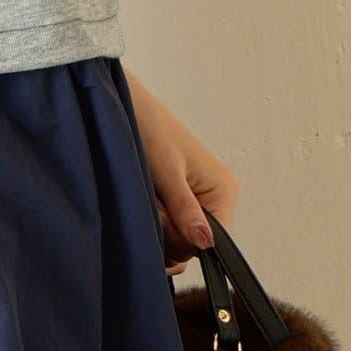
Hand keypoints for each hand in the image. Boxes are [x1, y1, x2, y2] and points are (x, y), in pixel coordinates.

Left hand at [121, 67, 240, 276]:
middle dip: (167, 231)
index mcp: (224, 190)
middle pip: (195, 243)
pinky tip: (144, 200)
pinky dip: (153, 219)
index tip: (162, 219)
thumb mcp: (166, 173)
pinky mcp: (180, 199)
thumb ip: (184, 210)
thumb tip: (205, 243)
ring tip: (145, 195)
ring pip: (179, 237)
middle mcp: (217, 197)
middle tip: (149, 201)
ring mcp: (198, 199)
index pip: (215, 242)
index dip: (185, 240)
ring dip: (157, 225)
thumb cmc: (150, 128)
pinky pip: (170, 225)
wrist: (126, 107)